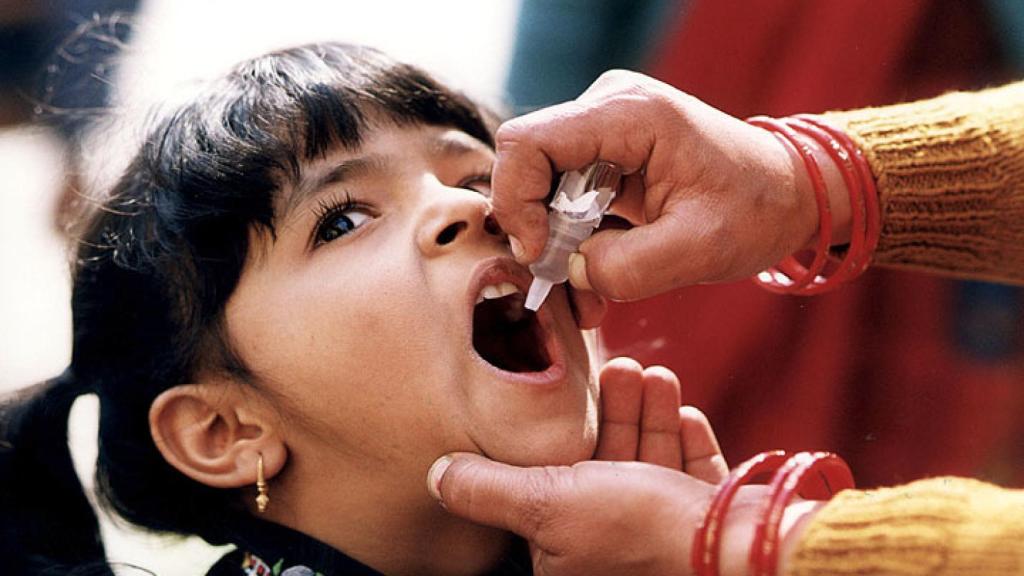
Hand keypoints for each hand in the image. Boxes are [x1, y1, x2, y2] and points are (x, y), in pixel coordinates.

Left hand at [427, 358, 730, 574]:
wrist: (735, 546)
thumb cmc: (637, 529)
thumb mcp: (544, 504)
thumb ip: (487, 488)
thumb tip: (436, 474)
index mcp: (568, 545)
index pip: (554, 482)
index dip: (562, 433)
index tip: (572, 387)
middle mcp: (613, 541)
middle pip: (607, 464)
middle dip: (614, 410)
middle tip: (620, 366)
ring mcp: (663, 532)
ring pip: (649, 463)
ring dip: (648, 414)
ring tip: (649, 372)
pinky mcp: (705, 519)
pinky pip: (690, 475)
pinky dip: (686, 440)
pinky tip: (683, 408)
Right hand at [491, 70, 849, 300]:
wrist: (790, 192)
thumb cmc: (757, 209)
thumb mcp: (700, 249)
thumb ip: (627, 268)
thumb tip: (570, 271)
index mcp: (630, 114)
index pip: (528, 142)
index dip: (517, 201)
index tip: (540, 255)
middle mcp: (607, 108)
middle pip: (528, 165)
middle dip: (536, 230)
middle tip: (563, 282)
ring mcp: (603, 128)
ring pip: (541, 186)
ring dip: (555, 243)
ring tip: (586, 294)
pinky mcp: (605, 154)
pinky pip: (564, 197)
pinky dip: (572, 240)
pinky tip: (594, 275)